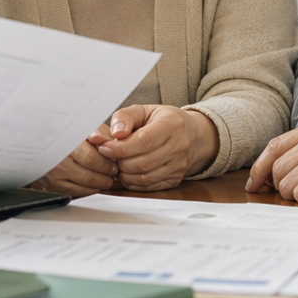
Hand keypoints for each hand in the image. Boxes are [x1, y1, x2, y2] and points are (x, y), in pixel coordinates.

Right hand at [29, 125, 119, 196]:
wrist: (39, 143)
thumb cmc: (64, 133)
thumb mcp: (83, 126)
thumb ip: (99, 133)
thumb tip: (111, 142)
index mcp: (65, 142)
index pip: (89, 157)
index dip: (105, 161)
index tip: (113, 160)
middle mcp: (57, 160)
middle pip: (88, 174)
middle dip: (105, 173)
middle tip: (113, 170)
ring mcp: (54, 174)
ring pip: (83, 185)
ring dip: (100, 183)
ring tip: (107, 178)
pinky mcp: (53, 186)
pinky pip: (76, 192)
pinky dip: (89, 189)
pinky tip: (95, 183)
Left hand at [94, 105, 218, 191]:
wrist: (192, 136)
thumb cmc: (164, 121)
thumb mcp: (144, 110)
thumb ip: (125, 117)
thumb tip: (114, 132)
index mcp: (172, 125)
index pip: (144, 141)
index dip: (121, 147)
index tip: (105, 147)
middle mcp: (179, 147)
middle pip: (142, 162)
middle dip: (119, 161)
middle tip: (109, 155)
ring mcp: (179, 166)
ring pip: (144, 177)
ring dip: (124, 173)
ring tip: (118, 162)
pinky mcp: (174, 180)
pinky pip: (147, 187)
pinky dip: (132, 182)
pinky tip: (128, 171)